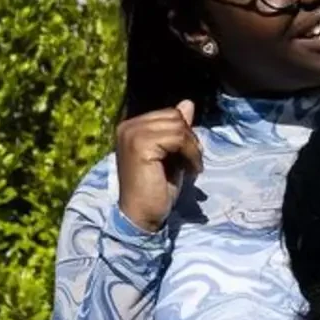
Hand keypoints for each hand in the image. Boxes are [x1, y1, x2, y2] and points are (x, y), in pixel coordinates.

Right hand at [111, 100, 203, 231]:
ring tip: (190, 167)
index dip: (185, 133)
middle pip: (174, 116)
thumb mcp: (171, 154)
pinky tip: (190, 170)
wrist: (142, 216)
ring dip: (191, 148)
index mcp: (131, 127)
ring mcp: (132, 134)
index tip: (189, 156)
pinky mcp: (140, 145)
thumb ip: (177, 129)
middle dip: (189, 139)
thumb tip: (188, 103)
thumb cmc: (156, 189)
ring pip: (178, 126)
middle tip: (191, 162)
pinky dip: (190, 154)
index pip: (169, 113)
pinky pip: (177, 138)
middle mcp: (128, 126)